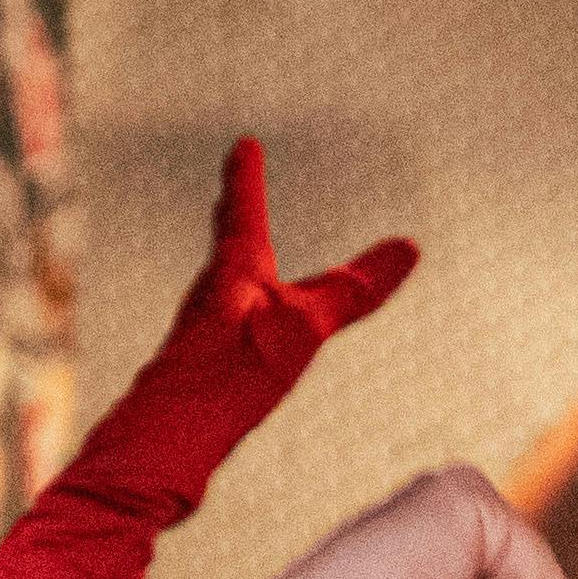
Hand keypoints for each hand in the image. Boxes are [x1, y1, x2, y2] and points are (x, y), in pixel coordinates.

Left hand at [142, 137, 419, 412]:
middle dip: (236, 212)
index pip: (243, 211)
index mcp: (233, 273)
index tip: (243, 144)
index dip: (245, 177)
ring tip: (246, 258)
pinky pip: (228, 324)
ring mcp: (204, 330)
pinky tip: (244, 338)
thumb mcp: (304, 328)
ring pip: (226, 285)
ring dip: (238, 263)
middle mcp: (212, 294)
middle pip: (229, 243)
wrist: (167, 434)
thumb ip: (354, 292)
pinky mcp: (202, 365)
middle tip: (233, 188)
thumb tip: (410, 247)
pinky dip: (241, 310)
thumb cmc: (230, 374)